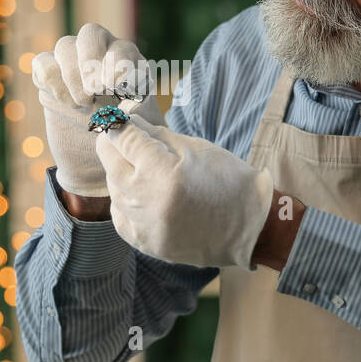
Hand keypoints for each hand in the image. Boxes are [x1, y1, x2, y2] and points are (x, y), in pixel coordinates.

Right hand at [32, 23, 164, 197]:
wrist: (94, 162)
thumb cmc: (124, 140)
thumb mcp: (140, 130)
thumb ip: (140, 113)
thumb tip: (131, 104)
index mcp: (129, 63)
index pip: (123, 48)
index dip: (119, 62)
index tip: (116, 86)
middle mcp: (100, 55)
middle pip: (91, 33)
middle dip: (90, 58)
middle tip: (94, 89)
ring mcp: (72, 63)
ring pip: (64, 46)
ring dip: (72, 75)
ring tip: (82, 104)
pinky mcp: (50, 77)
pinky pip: (42, 63)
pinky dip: (51, 80)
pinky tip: (65, 103)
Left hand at [96, 113, 272, 269]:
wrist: (250, 226)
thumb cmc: (226, 180)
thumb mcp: (193, 147)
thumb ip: (155, 134)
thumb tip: (126, 122)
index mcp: (161, 171)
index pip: (123, 138)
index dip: (118, 123)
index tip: (117, 118)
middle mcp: (146, 200)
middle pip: (110, 162)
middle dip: (113, 145)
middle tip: (122, 137)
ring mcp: (144, 225)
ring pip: (114, 190)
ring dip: (120, 173)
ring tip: (139, 167)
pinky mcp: (146, 243)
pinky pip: (120, 217)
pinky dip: (124, 202)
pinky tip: (139, 194)